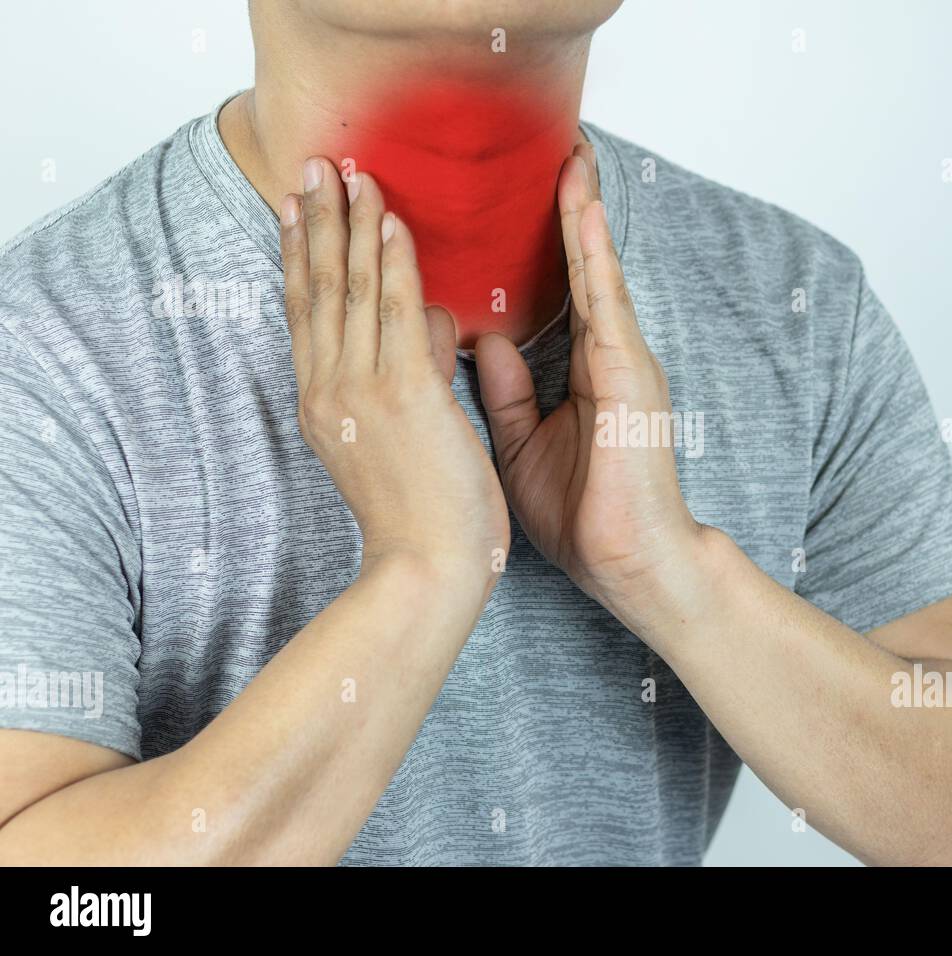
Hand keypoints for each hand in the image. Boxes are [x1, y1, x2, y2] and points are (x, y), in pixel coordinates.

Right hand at [280, 158, 509, 605]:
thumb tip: (426, 321)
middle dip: (317, 222)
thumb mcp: (397, 440)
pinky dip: (392, 263)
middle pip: (318, 290)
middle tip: (314, 165)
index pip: (309, 315)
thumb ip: (406, 377)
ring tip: (351, 172)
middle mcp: (330, 390)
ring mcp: (362, 391)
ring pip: (352, 291)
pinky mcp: (404, 396)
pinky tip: (392, 223)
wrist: (427, 570)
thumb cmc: (422, 517)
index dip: (303, 256)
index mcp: (325, 404)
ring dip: (352, 225)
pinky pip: (395, 312)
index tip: (299, 208)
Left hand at [475, 144, 706, 628]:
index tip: (528, 194)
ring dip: (585, 214)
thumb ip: (508, 392)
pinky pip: (608, 303)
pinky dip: (594, 255)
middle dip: (571, 209)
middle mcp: (608, 356)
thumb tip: (483, 342)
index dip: (548, 242)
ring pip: (599, 273)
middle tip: (559, 147)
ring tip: (573, 157)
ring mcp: (625, 362)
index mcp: (585, 371)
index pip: (562, 291)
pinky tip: (582, 212)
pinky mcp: (630, 375)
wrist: (629, 563)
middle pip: (585, 269)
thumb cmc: (585, 515)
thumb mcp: (523, 445)